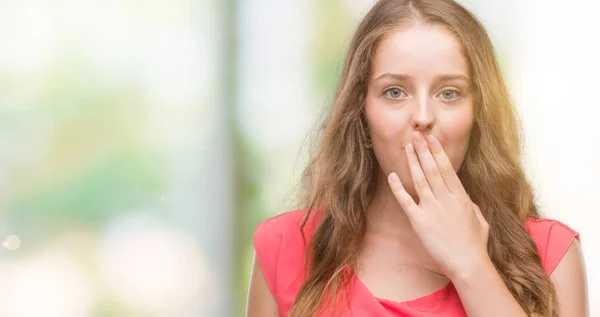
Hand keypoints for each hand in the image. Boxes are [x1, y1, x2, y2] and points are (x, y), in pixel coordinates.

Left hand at [387, 132, 489, 279]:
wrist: (468, 263)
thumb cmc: (475, 244)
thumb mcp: (480, 220)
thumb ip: (472, 206)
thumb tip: (467, 199)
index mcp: (460, 196)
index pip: (447, 168)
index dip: (437, 152)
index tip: (431, 138)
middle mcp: (445, 199)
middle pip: (432, 169)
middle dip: (423, 150)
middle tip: (415, 134)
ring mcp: (432, 209)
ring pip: (420, 180)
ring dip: (412, 162)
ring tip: (406, 147)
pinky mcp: (419, 222)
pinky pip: (406, 201)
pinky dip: (398, 188)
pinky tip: (392, 175)